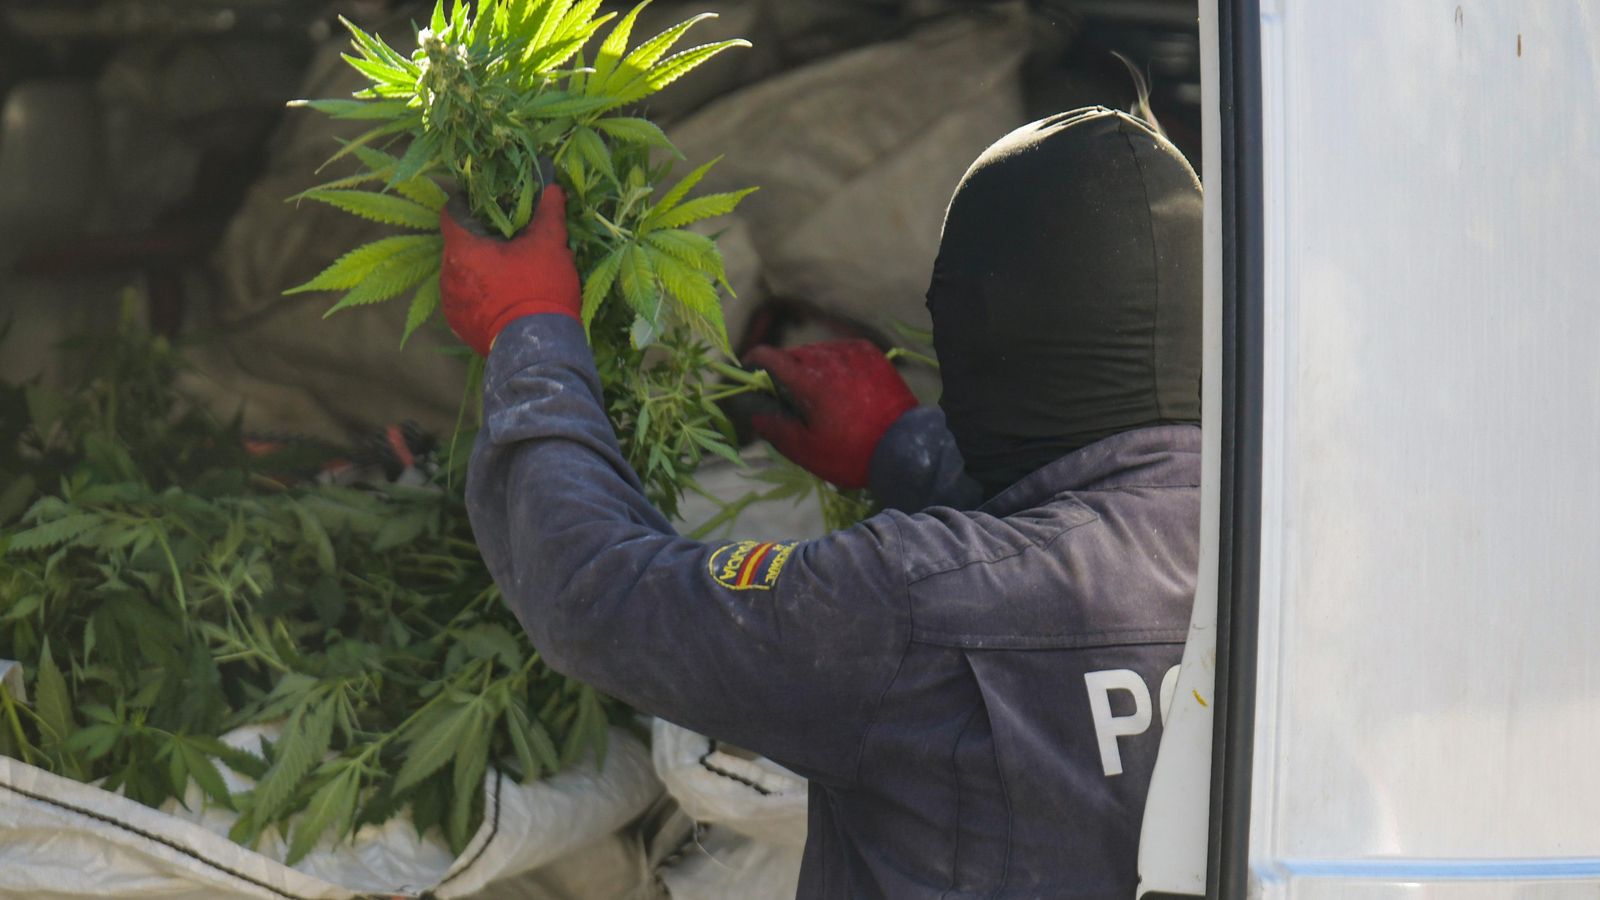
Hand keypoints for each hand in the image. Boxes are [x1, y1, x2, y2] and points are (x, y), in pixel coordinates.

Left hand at [439, 185, 580, 355]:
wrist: (539, 349)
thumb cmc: (540, 289)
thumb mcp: (550, 245)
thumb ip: (548, 212)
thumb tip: (553, 186)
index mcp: (462, 249)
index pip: (452, 213)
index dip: (470, 205)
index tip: (490, 206)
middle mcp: (447, 274)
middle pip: (459, 245)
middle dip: (481, 241)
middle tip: (509, 242)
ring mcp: (450, 303)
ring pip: (462, 274)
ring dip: (481, 271)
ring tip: (510, 274)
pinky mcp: (459, 326)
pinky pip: (466, 301)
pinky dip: (481, 296)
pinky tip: (505, 299)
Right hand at [744, 341, 916, 489]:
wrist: (905, 448)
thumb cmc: (852, 454)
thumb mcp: (808, 451)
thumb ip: (778, 430)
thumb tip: (755, 416)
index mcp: (810, 382)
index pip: (772, 357)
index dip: (756, 358)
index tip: (749, 365)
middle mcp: (830, 359)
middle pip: (795, 353)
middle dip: (785, 366)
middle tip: (786, 388)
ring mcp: (854, 353)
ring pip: (819, 349)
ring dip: (810, 363)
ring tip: (815, 386)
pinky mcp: (872, 354)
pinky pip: (842, 349)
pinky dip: (834, 360)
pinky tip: (838, 379)